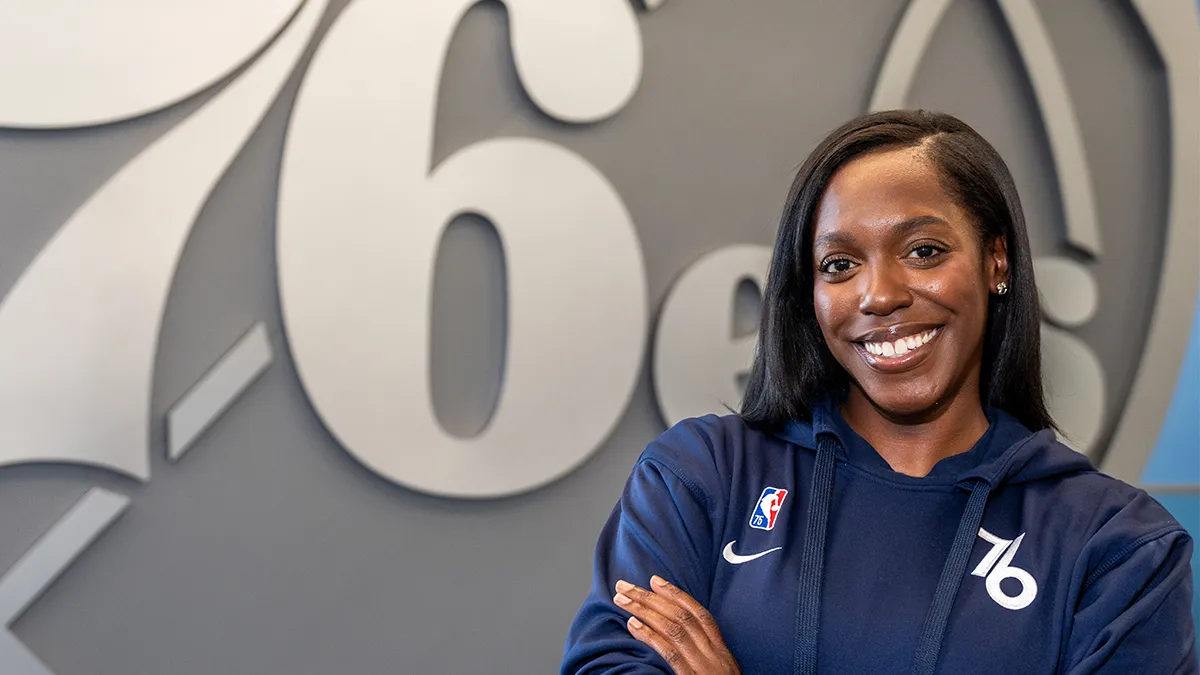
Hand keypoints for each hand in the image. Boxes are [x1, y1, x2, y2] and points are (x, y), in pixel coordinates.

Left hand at [614, 576, 740, 674]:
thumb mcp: (720, 674)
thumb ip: (705, 655)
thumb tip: (680, 637)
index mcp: (722, 652)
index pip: (700, 614)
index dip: (676, 594)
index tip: (654, 580)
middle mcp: (714, 655)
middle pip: (681, 616)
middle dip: (650, 598)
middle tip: (624, 585)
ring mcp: (704, 667)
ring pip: (673, 629)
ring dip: (644, 611)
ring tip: (622, 600)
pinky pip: (669, 653)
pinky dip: (649, 636)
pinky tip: (632, 625)